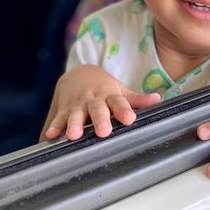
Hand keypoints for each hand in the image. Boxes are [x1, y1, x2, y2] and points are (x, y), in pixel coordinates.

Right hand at [43, 65, 160, 140]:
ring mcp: (78, 104)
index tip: (129, 119)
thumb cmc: (104, 87)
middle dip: (100, 120)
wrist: (78, 74)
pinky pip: (59, 118)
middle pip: (97, 110)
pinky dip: (55, 126)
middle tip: (103, 131)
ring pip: (76, 114)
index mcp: (110, 95)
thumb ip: (137, 99)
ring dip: (74, 124)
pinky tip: (51, 135)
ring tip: (74, 135)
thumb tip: (157, 100)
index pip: (119, 103)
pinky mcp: (64, 109)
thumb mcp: (120, 90)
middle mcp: (94, 100)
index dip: (124, 111)